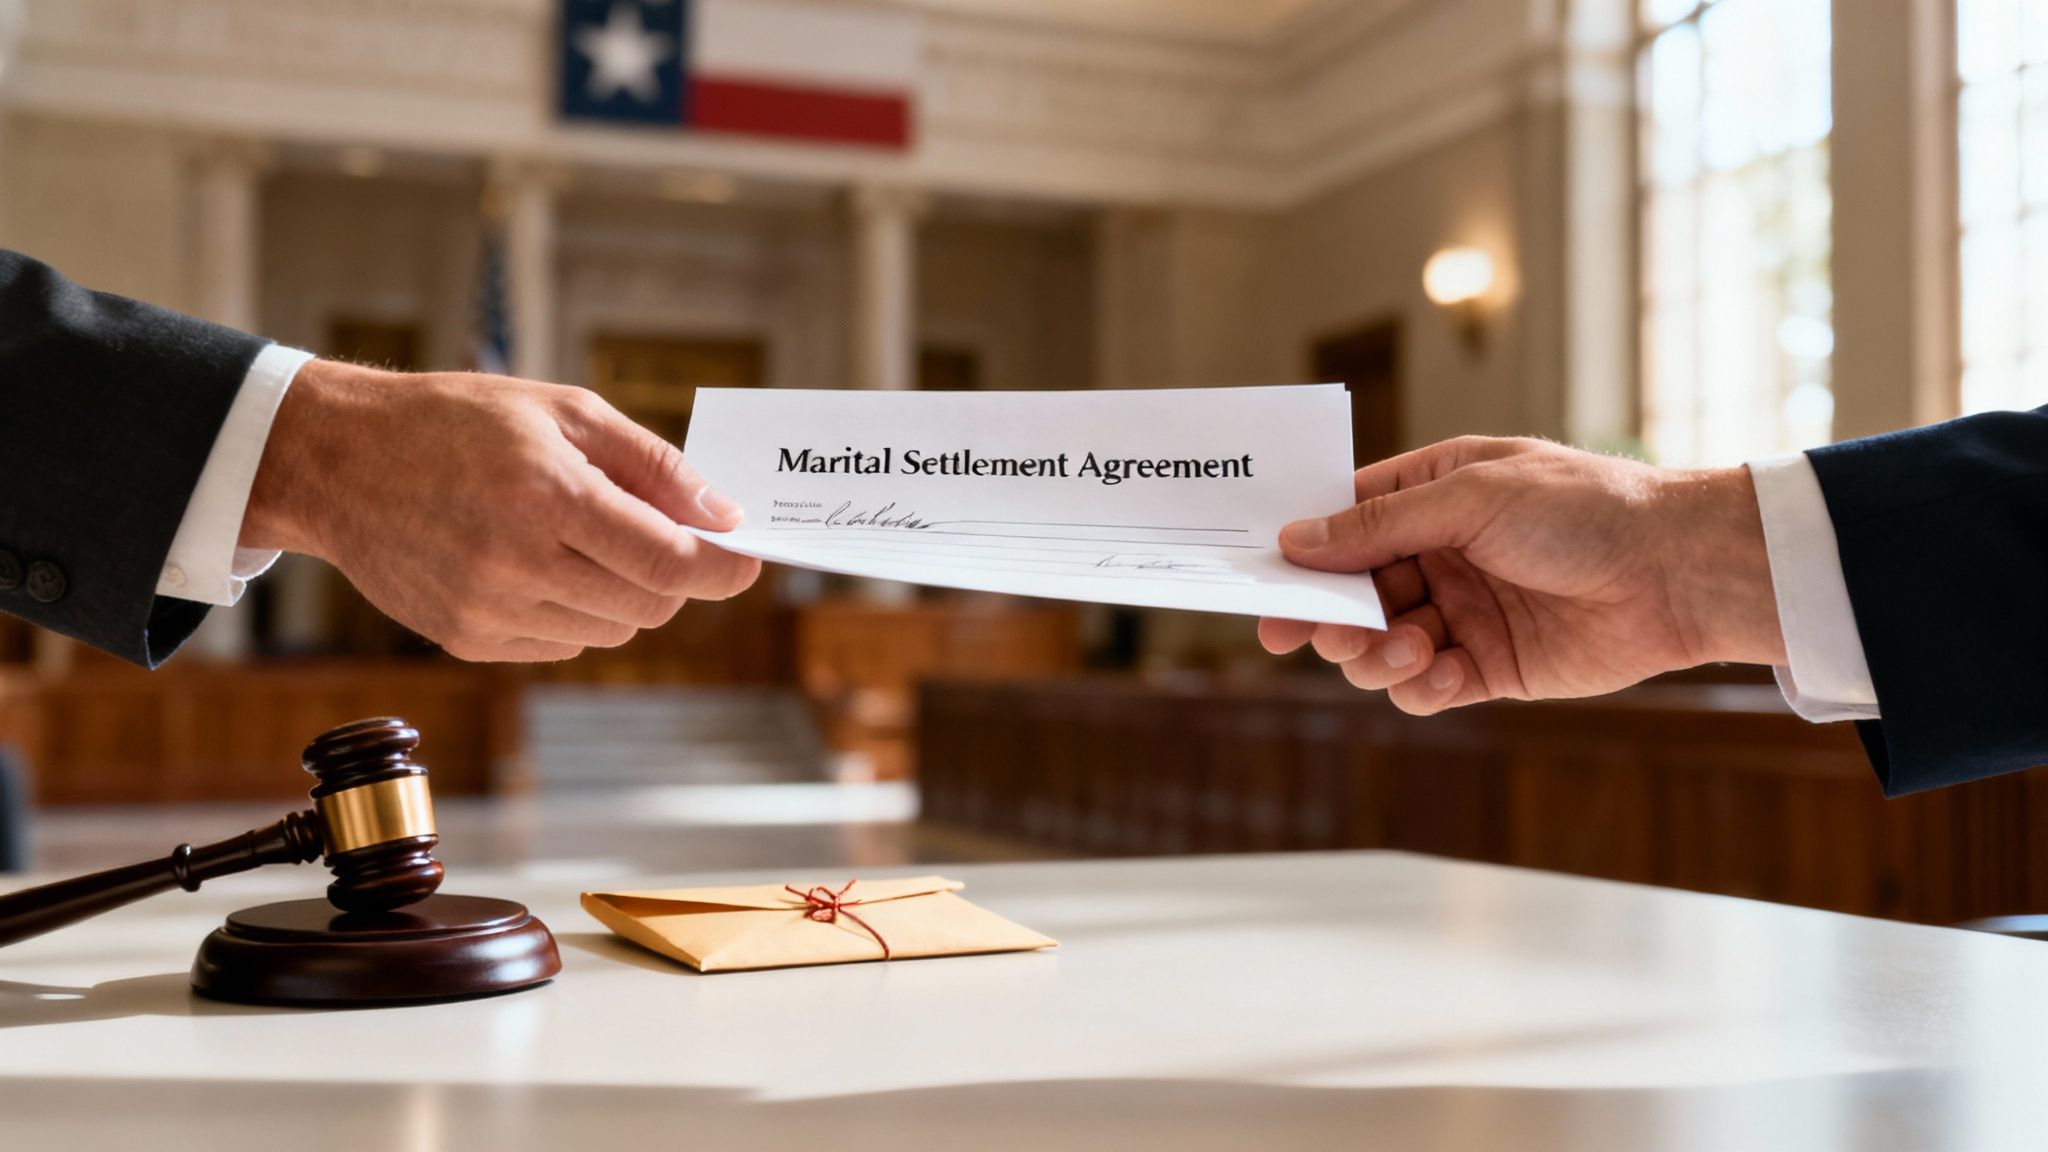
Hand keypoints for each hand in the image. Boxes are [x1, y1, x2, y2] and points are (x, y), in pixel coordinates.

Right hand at [241, 359, 759, 660]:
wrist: (340, 460)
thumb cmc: (460, 422)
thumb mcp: (565, 412)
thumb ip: (654, 465)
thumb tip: (724, 517)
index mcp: (548, 496)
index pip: (668, 561)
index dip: (723, 568)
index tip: (747, 561)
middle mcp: (517, 562)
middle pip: (650, 605)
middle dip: (675, 577)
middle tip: (660, 535)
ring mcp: (488, 610)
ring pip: (611, 631)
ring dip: (623, 594)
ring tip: (582, 539)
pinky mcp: (466, 639)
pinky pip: (562, 644)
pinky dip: (574, 611)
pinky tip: (539, 564)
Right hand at [1260, 437, 1783, 713]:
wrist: (1678, 572)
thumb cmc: (1587, 508)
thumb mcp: (1473, 498)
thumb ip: (1382, 525)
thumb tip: (1297, 539)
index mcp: (1432, 495)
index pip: (1343, 521)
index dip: (1300, 552)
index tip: (1259, 580)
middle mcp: (1439, 554)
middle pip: (1350, 592)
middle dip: (1325, 616)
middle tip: (1306, 635)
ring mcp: (1462, 613)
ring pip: (1379, 646)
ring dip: (1375, 654)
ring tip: (1404, 649)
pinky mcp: (1489, 667)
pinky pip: (1426, 687)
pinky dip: (1419, 687)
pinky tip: (1441, 672)